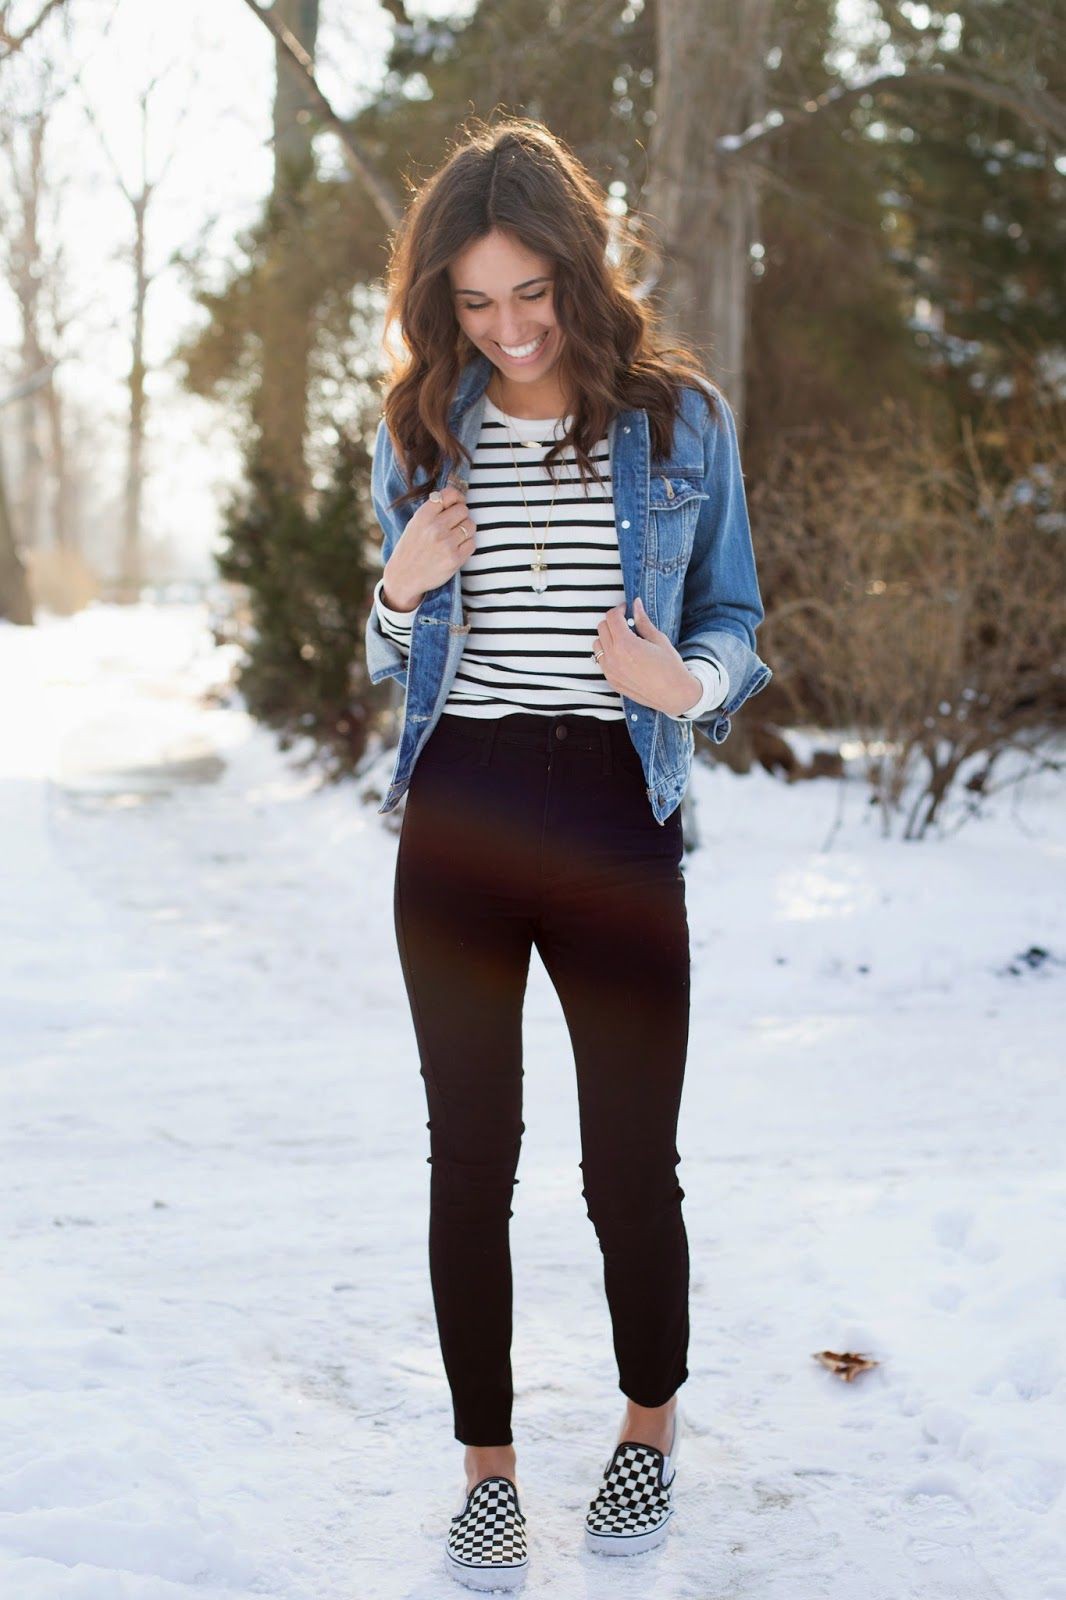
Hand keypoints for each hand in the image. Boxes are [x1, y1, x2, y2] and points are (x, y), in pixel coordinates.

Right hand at [382, 481, 474, 609]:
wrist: (403, 577)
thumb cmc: (411, 549)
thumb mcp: (415, 524)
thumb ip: (433, 510)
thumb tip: (457, 498)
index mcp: (423, 516)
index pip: (449, 495)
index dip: (457, 497)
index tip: (456, 503)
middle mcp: (435, 527)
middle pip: (463, 510)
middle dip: (461, 516)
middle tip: (454, 525)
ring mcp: (446, 543)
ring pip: (470, 526)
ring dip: (466, 531)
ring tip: (455, 538)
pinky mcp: (455, 559)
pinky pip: (472, 543)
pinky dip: (467, 545)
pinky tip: (456, 549)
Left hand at [592, 597, 702, 714]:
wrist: (674, 694)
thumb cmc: (670, 666)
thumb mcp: (658, 639)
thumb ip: (643, 621)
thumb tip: (636, 603)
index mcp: (625, 644)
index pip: (612, 617)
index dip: (619, 609)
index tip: (626, 609)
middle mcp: (613, 657)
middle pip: (602, 628)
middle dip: (613, 621)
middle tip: (626, 623)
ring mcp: (610, 671)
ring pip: (597, 644)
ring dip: (607, 637)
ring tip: (623, 639)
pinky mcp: (611, 680)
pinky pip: (601, 661)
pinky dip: (607, 653)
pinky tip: (623, 654)